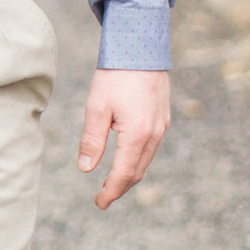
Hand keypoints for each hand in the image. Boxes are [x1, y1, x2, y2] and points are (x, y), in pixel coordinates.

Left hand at [77, 69, 169, 209]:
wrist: (141, 46)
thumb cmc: (115, 75)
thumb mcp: (96, 107)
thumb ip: (91, 140)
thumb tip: (86, 169)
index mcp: (137, 134)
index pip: (124, 174)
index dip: (111, 191)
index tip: (99, 204)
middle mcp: (155, 133)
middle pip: (138, 171)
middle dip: (120, 187)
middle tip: (102, 198)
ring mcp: (162, 125)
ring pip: (146, 160)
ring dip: (129, 174)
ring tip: (111, 182)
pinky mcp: (163, 117)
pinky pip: (151, 147)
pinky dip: (137, 159)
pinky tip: (124, 158)